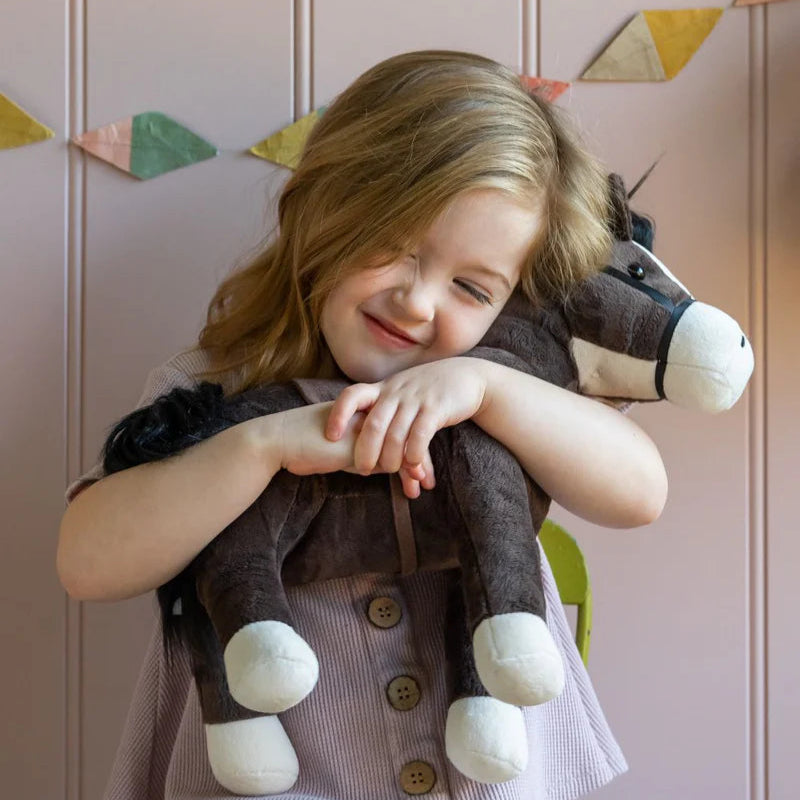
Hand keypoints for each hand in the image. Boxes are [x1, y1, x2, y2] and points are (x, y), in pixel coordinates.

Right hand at [272, 403, 427, 496]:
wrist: (279, 441)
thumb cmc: (306, 447)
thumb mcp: (341, 450)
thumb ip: (363, 454)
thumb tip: (385, 468)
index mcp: (365, 411)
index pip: (398, 426)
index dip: (411, 447)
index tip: (420, 469)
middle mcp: (369, 414)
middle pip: (407, 434)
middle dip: (421, 460)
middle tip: (428, 482)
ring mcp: (366, 426)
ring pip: (402, 446)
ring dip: (415, 469)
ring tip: (422, 488)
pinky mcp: (360, 441)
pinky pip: (390, 457)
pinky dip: (403, 472)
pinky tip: (412, 484)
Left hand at [324, 358, 489, 497]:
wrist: (467, 376)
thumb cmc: (429, 390)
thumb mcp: (401, 391)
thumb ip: (382, 407)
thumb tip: (356, 433)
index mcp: (383, 389)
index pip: (352, 396)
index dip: (338, 415)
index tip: (331, 436)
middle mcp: (396, 392)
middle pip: (373, 423)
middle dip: (365, 449)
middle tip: (362, 469)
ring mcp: (416, 399)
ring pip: (396, 433)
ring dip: (390, 457)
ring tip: (389, 471)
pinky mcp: (437, 408)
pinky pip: (421, 433)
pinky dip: (414, 452)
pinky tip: (414, 465)